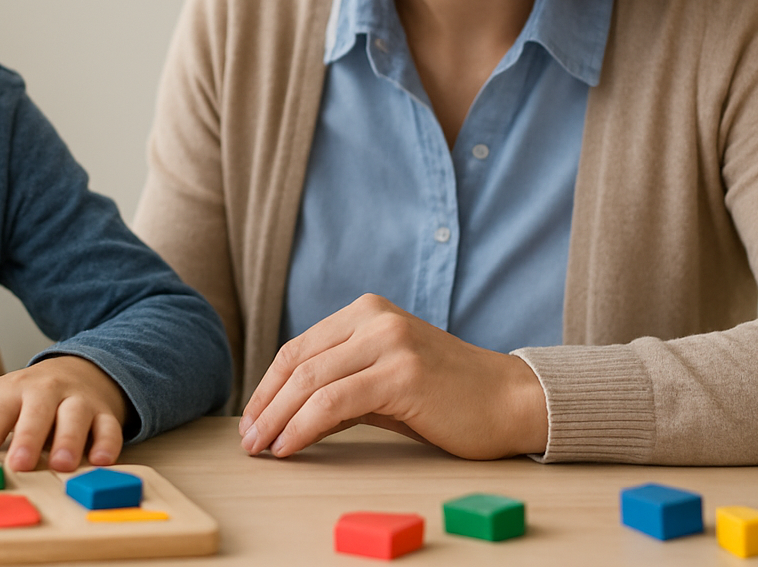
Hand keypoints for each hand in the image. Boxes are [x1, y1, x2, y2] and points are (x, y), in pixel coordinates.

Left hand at [0, 355, 126, 471]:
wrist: (83, 370)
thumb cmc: (32, 394)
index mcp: (17, 390)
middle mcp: (48, 394)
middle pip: (39, 413)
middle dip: (30, 437)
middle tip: (20, 463)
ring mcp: (79, 402)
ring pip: (75, 418)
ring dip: (71, 440)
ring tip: (62, 465)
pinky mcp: (105, 414)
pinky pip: (109, 427)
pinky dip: (108, 443)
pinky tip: (102, 460)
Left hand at [238, 293, 547, 459]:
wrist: (510, 401)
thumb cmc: (446, 397)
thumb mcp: (383, 380)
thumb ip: (339, 386)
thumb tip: (284, 414)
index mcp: (366, 311)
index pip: (299, 347)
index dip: (268, 385)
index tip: (251, 418)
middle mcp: (374, 318)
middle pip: (298, 362)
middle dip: (266, 404)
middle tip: (247, 440)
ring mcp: (389, 342)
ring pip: (311, 381)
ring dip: (278, 419)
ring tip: (263, 448)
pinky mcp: (402, 373)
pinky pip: (334, 402)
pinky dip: (304, 426)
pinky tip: (291, 446)